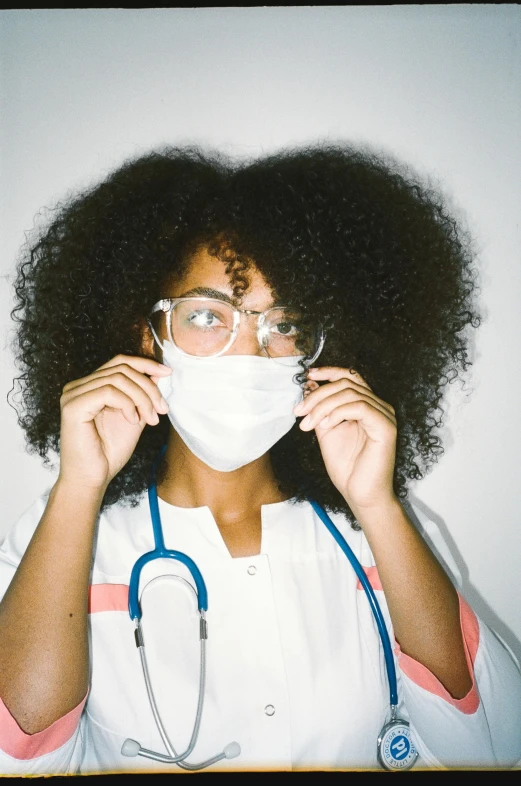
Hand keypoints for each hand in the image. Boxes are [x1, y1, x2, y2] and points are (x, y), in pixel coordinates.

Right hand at [58, 355, 170, 491]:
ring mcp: (73, 395)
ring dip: (142, 398)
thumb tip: (158, 373)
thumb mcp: (134, 417)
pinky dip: (127, 404)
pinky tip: (133, 420)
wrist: (93, 479)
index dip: (145, 364)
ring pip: (117, 379)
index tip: (167, 373)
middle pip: (121, 369)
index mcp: (90, 386)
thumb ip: (142, 395)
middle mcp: (78, 386)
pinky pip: (108, 392)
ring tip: (150, 419)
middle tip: (161, 409)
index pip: (119, 362)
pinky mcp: (73, 406)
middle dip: (148, 387)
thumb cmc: (109, 453)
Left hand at [294, 367, 397, 511]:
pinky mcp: (386, 427)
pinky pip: (359, 407)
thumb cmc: (347, 468)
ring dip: (322, 406)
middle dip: (317, 395)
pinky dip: (337, 413)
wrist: (360, 495)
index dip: (329, 371)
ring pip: (350, 393)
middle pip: (346, 383)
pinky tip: (326, 426)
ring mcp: (385, 415)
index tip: (308, 375)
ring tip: (308, 424)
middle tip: (299, 412)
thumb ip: (319, 408)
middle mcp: (379, 406)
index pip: (350, 376)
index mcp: (367, 405)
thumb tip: (309, 385)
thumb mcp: (326, 431)